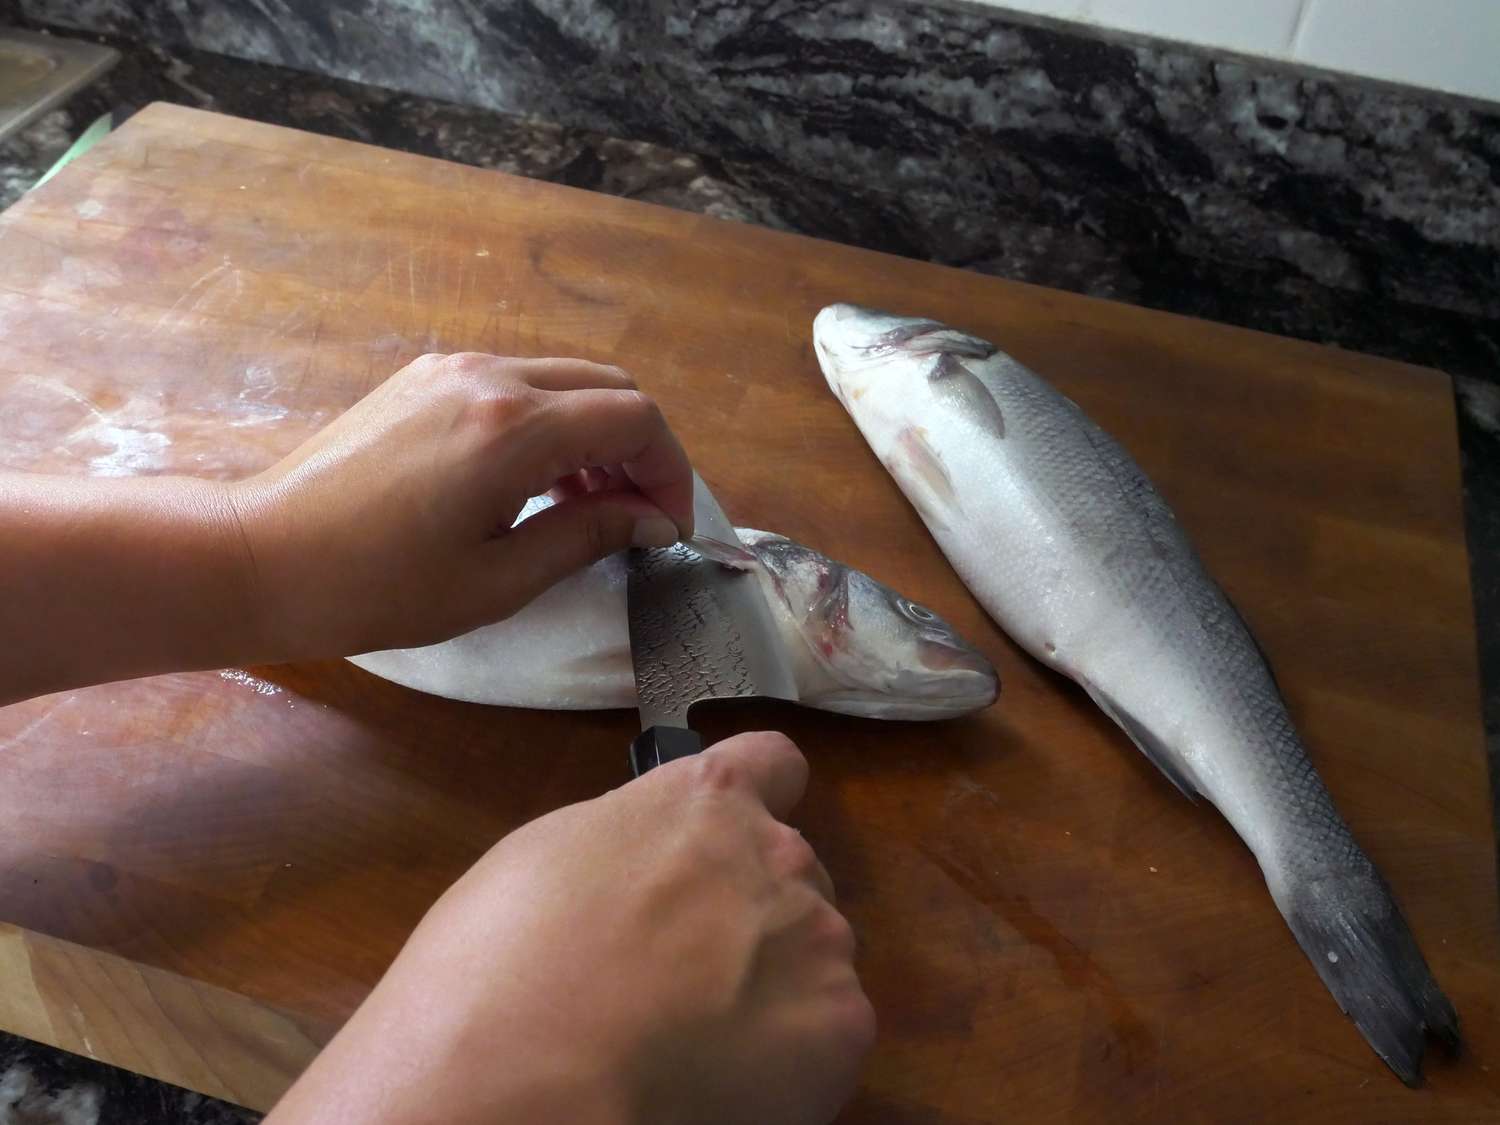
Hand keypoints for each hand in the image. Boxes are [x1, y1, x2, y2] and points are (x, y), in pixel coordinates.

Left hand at [232, 353, 694, 658]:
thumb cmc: (379, 587)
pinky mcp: (423, 378)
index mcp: (513, 428)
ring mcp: (452, 369)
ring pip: (563, 379)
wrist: (262, 557)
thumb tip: (652, 520)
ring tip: (590, 506)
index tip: (669, 528)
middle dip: (641, 449)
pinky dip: (549, 422)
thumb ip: (588, 536)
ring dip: (596, 434)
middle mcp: (490, 376)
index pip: (635, 420)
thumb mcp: (498, 580)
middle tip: (639, 516)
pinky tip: (535, 482)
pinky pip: (516, 383)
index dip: (670, 472)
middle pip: (607, 387)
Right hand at [265, 733, 875, 1124]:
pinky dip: (788, 1059)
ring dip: (773, 983)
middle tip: (686, 969)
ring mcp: (818, 937)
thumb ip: (632, 841)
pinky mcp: (841, 1024)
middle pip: (790, 873)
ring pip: (812, 953)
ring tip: (696, 1037)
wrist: (527, 1079)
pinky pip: (826, 1033)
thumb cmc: (505, 960)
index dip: (755, 804)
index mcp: (706, 799)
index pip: (773, 765)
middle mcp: (777, 854)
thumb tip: (650, 864)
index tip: (733, 843)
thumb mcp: (552, 855)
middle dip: (751, 911)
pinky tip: (721, 1080)